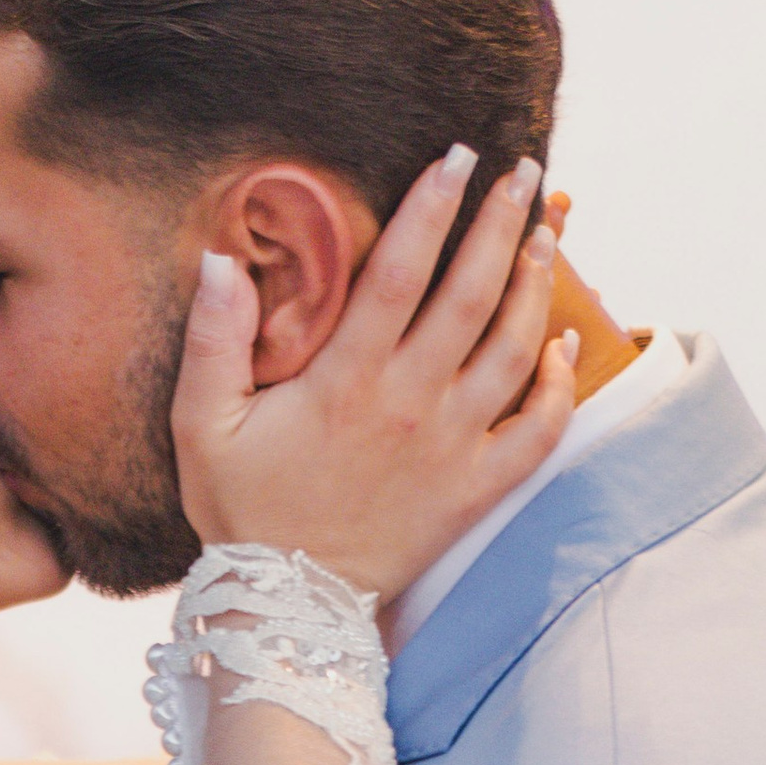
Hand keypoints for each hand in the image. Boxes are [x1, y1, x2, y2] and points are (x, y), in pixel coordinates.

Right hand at [171, 147, 578, 604]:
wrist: (287, 607)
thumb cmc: (243, 511)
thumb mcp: (203, 427)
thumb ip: (212, 342)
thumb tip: (221, 261)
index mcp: (345, 381)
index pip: (401, 273)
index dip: (432, 208)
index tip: (456, 157)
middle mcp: (409, 406)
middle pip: (472, 296)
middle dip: (503, 224)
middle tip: (525, 171)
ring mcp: (450, 450)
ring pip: (513, 352)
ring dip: (536, 287)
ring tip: (548, 234)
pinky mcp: (473, 492)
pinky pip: (536, 435)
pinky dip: (557, 386)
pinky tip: (562, 344)